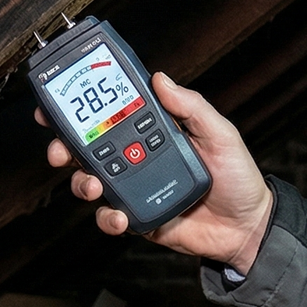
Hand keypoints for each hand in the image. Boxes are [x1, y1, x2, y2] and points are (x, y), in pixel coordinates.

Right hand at [38, 72, 273, 272]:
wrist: (247, 227)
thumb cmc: (238, 178)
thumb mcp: (220, 135)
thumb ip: (191, 107)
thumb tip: (161, 79)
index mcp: (154, 132)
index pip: (113, 114)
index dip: (83, 106)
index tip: (59, 100)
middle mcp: (139, 158)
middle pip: (89, 148)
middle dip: (65, 146)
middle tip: (61, 149)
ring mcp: (135, 188)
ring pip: (91, 181)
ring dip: (82, 181)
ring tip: (93, 184)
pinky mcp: (138, 217)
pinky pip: (111, 217)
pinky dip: (108, 218)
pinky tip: (119, 216)